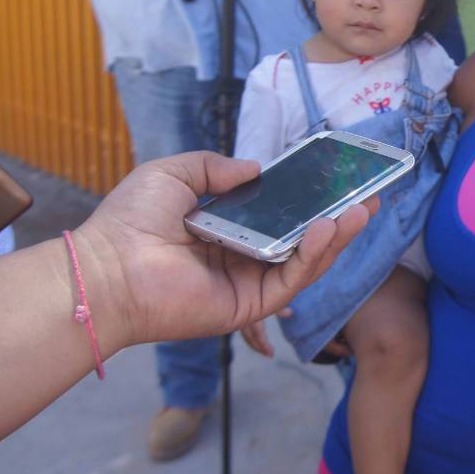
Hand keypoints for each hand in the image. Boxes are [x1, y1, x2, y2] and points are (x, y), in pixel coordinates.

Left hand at [73, 152, 374, 348]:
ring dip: (335, 237)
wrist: (106, 268)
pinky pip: (291, 280)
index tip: (337, 180)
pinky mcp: (248, 305)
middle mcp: (240, 259)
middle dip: (337, 220)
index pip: (277, 215)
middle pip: (301, 240)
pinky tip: (328, 230)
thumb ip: (215, 168)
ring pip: (305, 262)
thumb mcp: (173, 174)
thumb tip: (255, 168)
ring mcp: (247, 283)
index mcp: (224, 231)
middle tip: (368, 197)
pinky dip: (314, 257)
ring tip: (359, 211)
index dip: (308, 199)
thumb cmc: (129, 222)